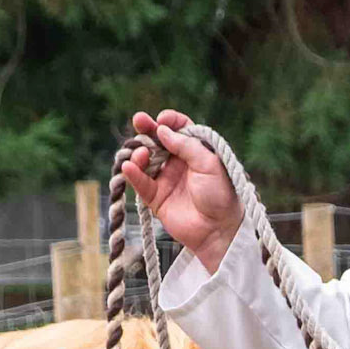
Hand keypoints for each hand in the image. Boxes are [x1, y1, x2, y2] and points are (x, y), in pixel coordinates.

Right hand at [121, 110, 242, 273]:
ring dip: (140, 152)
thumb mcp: (209, 164)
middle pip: (158, 140)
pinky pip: (140, 182)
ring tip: (142, 154)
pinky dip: (133, 173)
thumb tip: (162, 130)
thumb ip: (186, 146)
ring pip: (145, 159)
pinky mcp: (155, 198)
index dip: (170, 121)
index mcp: (195, 151)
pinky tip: (129, 166)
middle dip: (147, 129)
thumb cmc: (220, 195)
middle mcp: (178, 162)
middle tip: (139, 120)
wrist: (218, 229)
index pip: (179, 128)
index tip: (163, 119)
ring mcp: (165, 179)